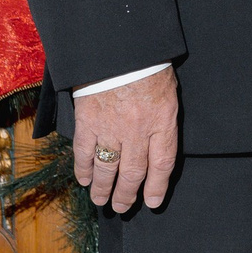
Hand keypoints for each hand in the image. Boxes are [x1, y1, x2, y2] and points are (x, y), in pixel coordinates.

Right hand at [73, 67, 179, 213]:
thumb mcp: (168, 92)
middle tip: (122, 207)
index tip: (152, 201)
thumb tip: (157, 145)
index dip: (157, 186)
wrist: (119, 45)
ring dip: (103, 188)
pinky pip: (85, 152)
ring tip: (101, 200)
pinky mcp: (88, 120)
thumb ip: (163, 119)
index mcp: (162, 121)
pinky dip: (83, 168)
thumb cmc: (148, 65)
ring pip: (108, 168)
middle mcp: (138, 129)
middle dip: (127, 194)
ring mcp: (111, 127)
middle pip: (134, 172)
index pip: (163, 163)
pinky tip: (83, 179)